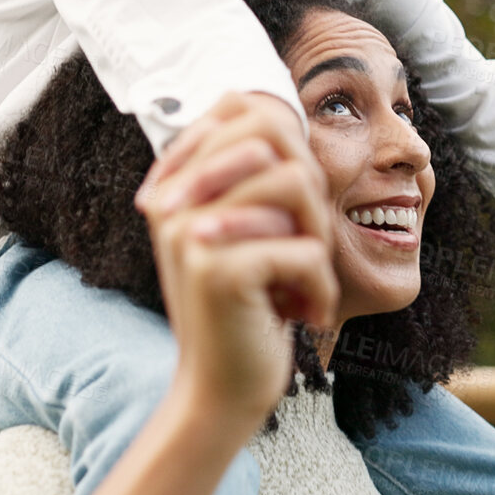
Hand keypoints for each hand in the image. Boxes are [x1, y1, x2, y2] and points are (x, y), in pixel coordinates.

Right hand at [143, 122, 337, 424]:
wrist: (223, 390)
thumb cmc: (248, 307)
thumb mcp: (247, 232)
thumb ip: (253, 175)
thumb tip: (278, 104)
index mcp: (176, 184)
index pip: (242, 108)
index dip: (290, 149)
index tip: (288, 213)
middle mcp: (174, 200)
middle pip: (277, 143)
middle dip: (311, 195)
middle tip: (305, 248)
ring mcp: (190, 233)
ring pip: (297, 188)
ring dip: (318, 241)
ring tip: (303, 280)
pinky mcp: (218, 272)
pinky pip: (306, 250)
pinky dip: (320, 289)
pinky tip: (301, 315)